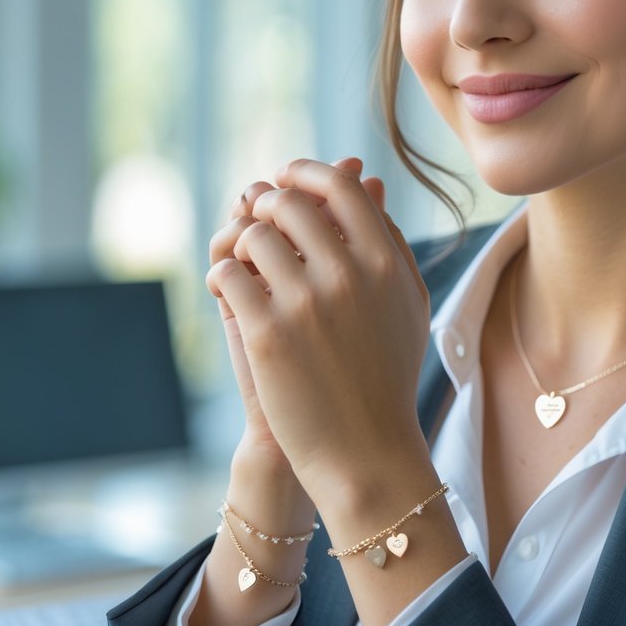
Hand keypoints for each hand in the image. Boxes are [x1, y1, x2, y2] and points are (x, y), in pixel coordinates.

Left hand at [206, 157, 429, 492]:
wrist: (365, 452)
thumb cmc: (385, 376)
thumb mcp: (405, 303)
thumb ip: (389, 240)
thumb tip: (364, 182)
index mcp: (385, 262)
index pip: (339, 188)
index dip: (305, 173)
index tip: (285, 179)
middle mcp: (349, 274)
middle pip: (289, 202)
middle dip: (263, 205)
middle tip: (256, 222)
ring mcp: (307, 302)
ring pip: (252, 235)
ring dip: (239, 242)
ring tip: (242, 263)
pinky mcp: (268, 333)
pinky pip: (227, 273)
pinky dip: (220, 275)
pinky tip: (226, 290)